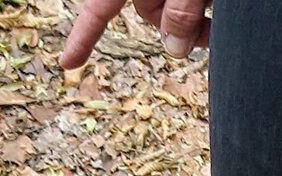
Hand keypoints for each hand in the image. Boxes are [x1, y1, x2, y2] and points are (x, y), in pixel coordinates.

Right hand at [60, 0, 206, 67]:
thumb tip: (173, 49)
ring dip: (195, 16)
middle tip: (207, 25)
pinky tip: (213, 6)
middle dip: (177, 24)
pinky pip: (184, 3)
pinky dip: (201, 7)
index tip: (68, 63)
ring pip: (170, 7)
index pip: (98, 8)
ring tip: (214, 4)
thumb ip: (181, 14)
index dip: (83, 37)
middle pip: (147, 10)